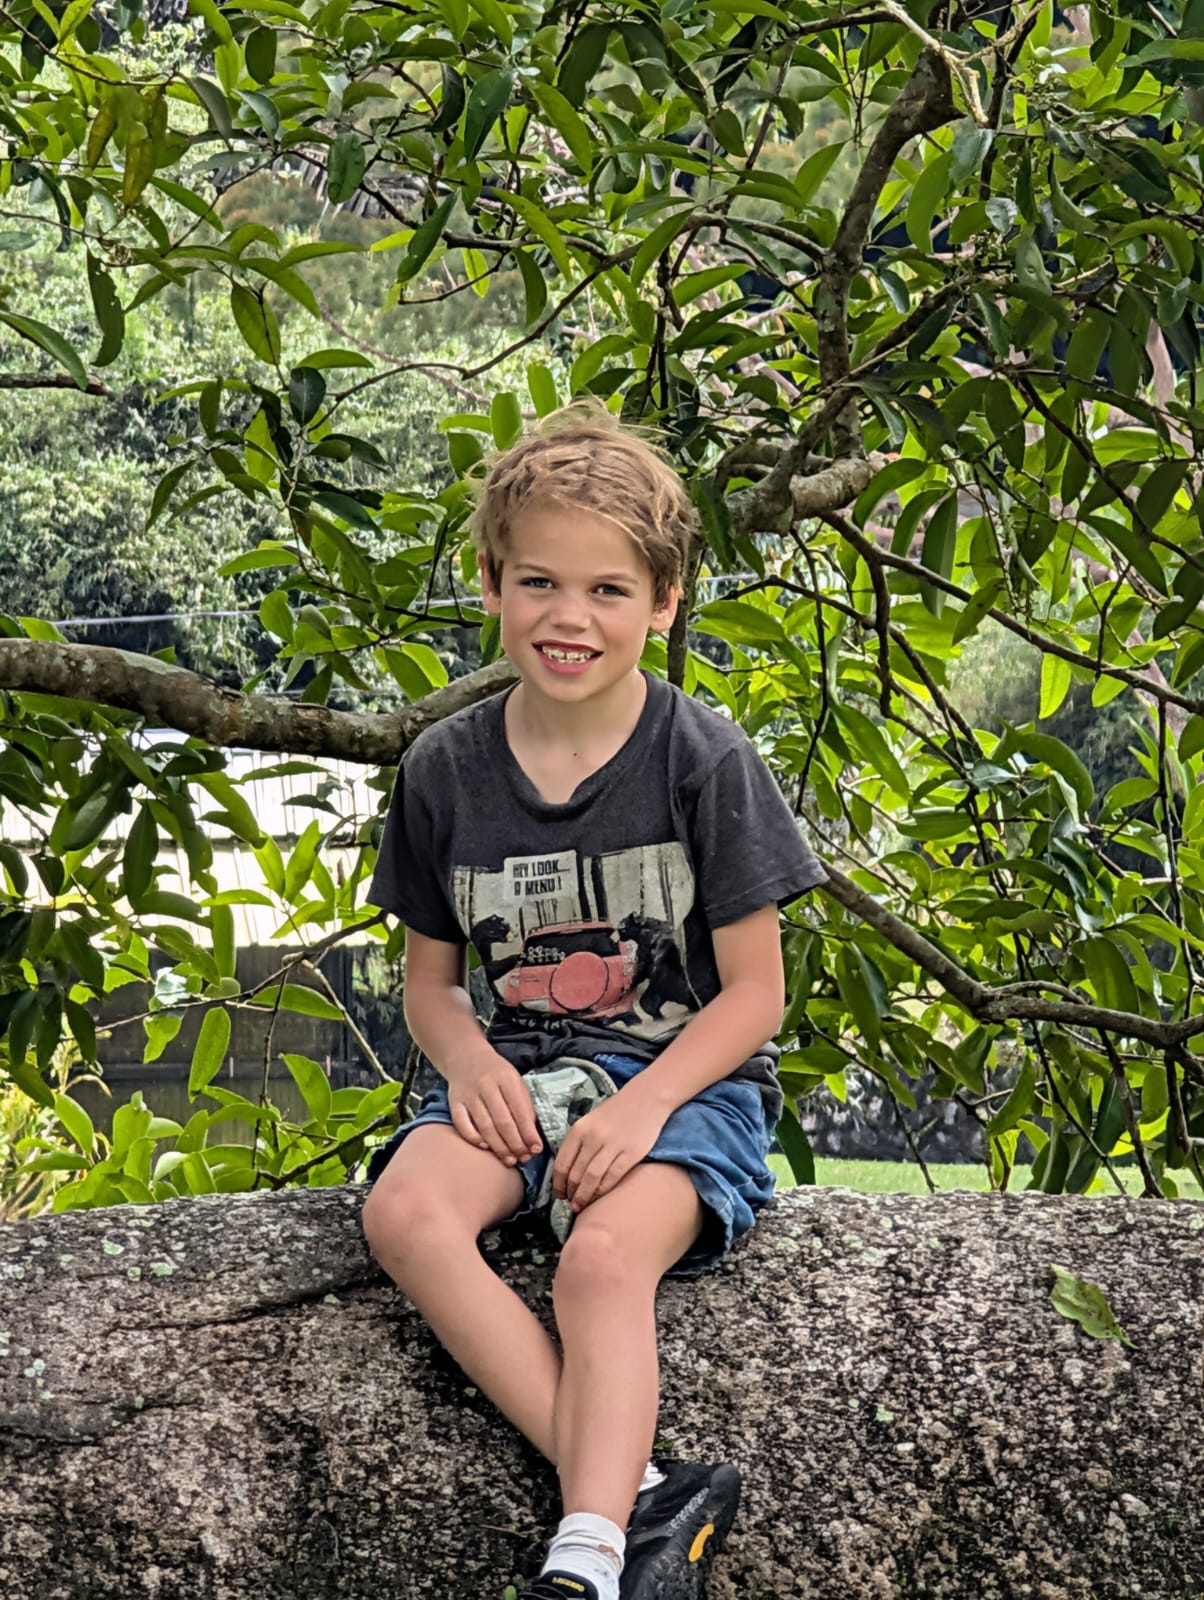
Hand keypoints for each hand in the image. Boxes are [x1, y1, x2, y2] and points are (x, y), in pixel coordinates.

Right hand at [446, 1051, 543, 1166]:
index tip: (536, 1148)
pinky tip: (486, 1147)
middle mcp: (486, 1086)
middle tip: (523, 1158)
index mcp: (506, 1078)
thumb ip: (524, 1105)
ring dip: (498, 1147)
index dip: (529, 1133)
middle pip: (503, 1122)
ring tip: (509, 1159)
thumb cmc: (496, 1073)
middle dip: (515, 1144)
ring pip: (485, 1127)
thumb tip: (531, 1134)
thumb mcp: (516, 1081)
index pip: (520, 1111)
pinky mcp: (454, 1102)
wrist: (467, 1057)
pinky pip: (463, 1125)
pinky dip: (474, 1139)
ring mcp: (468, 1095)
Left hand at [553, 1087, 667, 1211]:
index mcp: (579, 1129)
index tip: (559, 1194)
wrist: (646, 1098)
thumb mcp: (590, 1121)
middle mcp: (593, 1137)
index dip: (558, 1183)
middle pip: (575, 1174)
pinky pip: (612, 1177)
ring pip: (591, 1178)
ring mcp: (612, 1145)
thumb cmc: (616, 1112)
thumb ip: (578, 1142)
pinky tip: (599, 1197)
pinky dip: (603, 1191)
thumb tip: (567, 1172)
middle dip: (570, 1193)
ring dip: (584, 1196)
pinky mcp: (631, 1153)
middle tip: (571, 1204)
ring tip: (581, 1205)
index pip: (562, 1163)